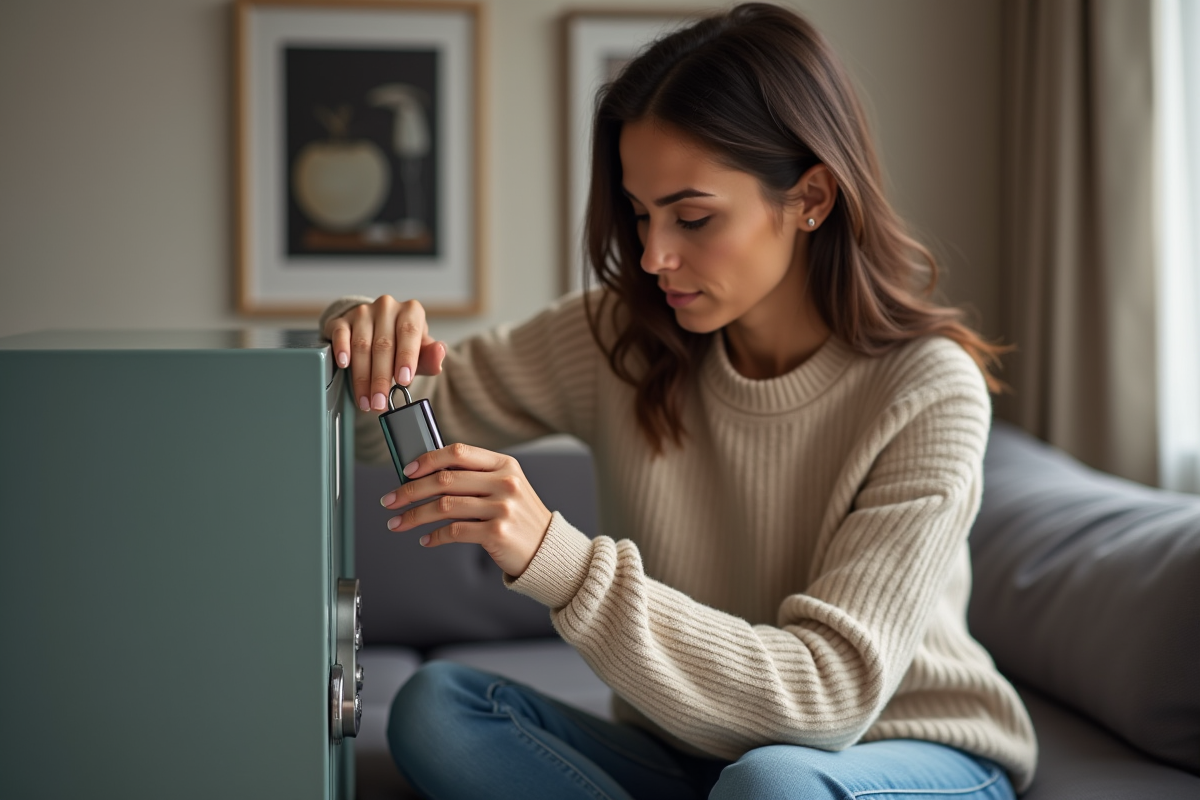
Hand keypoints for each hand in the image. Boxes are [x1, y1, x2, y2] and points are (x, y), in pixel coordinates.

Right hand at [323, 295, 446, 412]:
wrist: (375, 330)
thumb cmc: (401, 344)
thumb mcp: (420, 352)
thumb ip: (431, 357)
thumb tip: (440, 352)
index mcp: (410, 311)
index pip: (409, 333)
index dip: (406, 358)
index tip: (404, 380)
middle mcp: (387, 307)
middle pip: (383, 345)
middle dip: (381, 378)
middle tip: (380, 402)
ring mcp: (363, 312)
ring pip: (361, 345)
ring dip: (362, 377)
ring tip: (365, 400)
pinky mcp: (342, 319)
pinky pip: (340, 334)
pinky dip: (342, 349)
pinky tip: (343, 365)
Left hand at [379, 443, 552, 577]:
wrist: (547, 550)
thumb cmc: (519, 518)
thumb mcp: (506, 488)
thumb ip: (475, 478)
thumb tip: (426, 477)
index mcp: (505, 465)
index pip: (458, 453)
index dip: (427, 460)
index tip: (406, 471)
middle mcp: (505, 482)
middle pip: (445, 480)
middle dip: (410, 490)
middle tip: (390, 500)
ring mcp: (502, 508)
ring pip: (444, 506)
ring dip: (414, 515)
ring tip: (398, 522)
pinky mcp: (497, 533)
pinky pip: (454, 532)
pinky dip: (434, 537)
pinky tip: (425, 540)